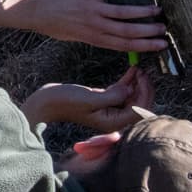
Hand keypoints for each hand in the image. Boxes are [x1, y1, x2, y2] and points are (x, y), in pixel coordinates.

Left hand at [0, 0, 170, 52]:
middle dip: (148, 31)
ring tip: (157, 9)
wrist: (37, 10)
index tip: (160, 44)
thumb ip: (97, 37)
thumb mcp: (77, 37)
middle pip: (127, 31)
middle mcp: (95, 25)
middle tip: (164, 29)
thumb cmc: (56, 25)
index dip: (145, 45)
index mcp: (95, 38)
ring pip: (122, 11)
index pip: (125, 45)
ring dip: (142, 11)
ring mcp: (92, 7)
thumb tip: (116, 39)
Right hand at [24, 66, 155, 131]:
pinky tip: (132, 69)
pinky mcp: (104, 100)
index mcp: (113, 123)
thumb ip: (113, 96)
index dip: (145, 94)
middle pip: (139, 105)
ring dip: (137, 84)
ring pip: (132, 97)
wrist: (47, 102)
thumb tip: (131, 90)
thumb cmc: (65, 102)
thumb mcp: (90, 98)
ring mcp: (110, 110)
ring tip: (138, 68)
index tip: (143, 77)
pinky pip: (121, 92)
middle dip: (144, 89)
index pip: (139, 111)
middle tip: (143, 71)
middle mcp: (114, 118)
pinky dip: (128, 82)